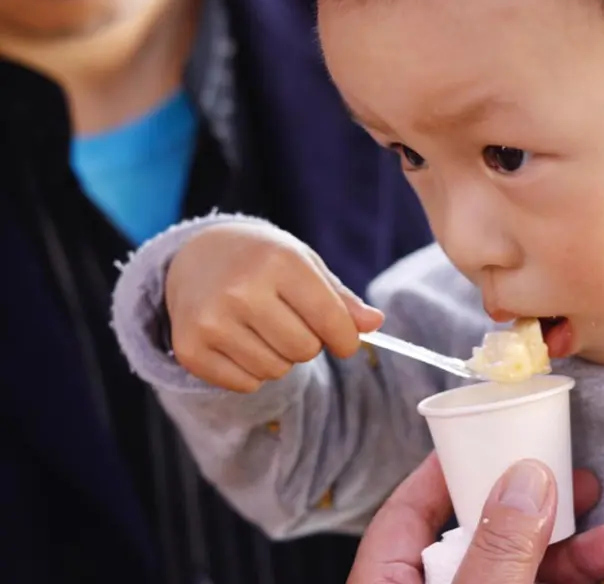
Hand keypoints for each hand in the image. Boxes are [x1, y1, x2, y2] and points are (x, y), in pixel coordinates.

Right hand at [165, 223, 383, 391]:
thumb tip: (374, 324)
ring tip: (264, 329)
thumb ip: (340, 298)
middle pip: (304, 350)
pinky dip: (252, 372)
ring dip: (280, 358)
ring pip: (276, 370)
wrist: (196, 256)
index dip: (346, 338)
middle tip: (292, 323)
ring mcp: (212, 321)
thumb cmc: (262, 260)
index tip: (345, 339)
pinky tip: (240, 342)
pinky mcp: (191, 349)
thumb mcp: (304, 264)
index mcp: (278, 262)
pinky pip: (246, 384)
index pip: (331, 319)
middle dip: (309, 343)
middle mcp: (241, 291)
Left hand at [349, 453, 603, 583]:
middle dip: (534, 507)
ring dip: (571, 553)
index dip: (448, 467)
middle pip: (477, 536)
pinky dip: (573, 582)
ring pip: (519, 571)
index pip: (408, 510)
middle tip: (580, 478)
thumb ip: (496, 552)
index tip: (492, 434)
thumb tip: (528, 478)